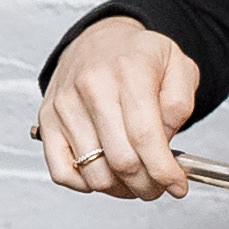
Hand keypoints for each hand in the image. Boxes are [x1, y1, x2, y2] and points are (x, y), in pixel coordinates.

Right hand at [35, 15, 203, 198]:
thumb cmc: (137, 56)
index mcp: (128, 71)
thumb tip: (166, 141)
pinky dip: (86, 184)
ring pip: (94, 173)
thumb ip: (181, 103)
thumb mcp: (177, 65)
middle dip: (147, 185)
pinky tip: (104, 172)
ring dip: (119, 188)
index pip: (145, 137)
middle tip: (157, 185)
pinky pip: (62, 173)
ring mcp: (64, 107)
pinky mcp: (47, 123)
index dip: (165, 171)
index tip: (177, 186)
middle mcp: (91, 87)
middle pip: (121, 161)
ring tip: (133, 179)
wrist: (98, 40)